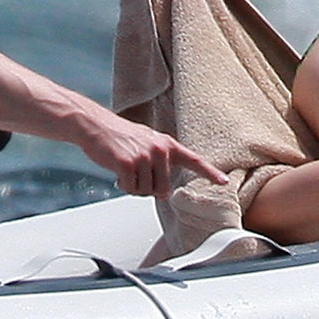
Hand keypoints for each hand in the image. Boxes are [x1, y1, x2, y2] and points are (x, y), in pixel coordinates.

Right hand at [81, 115, 227, 197]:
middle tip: (137, 175)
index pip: (193, 161)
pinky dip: (123, 185)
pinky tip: (118, 171)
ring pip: (146, 191)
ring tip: (126, 169)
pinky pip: (131, 188)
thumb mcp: (147, 143)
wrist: (95, 126)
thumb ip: (160, 162)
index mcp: (167, 144)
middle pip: (164, 189)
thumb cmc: (119, 136)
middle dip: (149, 189)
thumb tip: (164, 192)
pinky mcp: (128, 163)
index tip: (224, 182)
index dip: (209, 173)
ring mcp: (145, 156)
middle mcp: (160, 150)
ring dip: (134, 186)